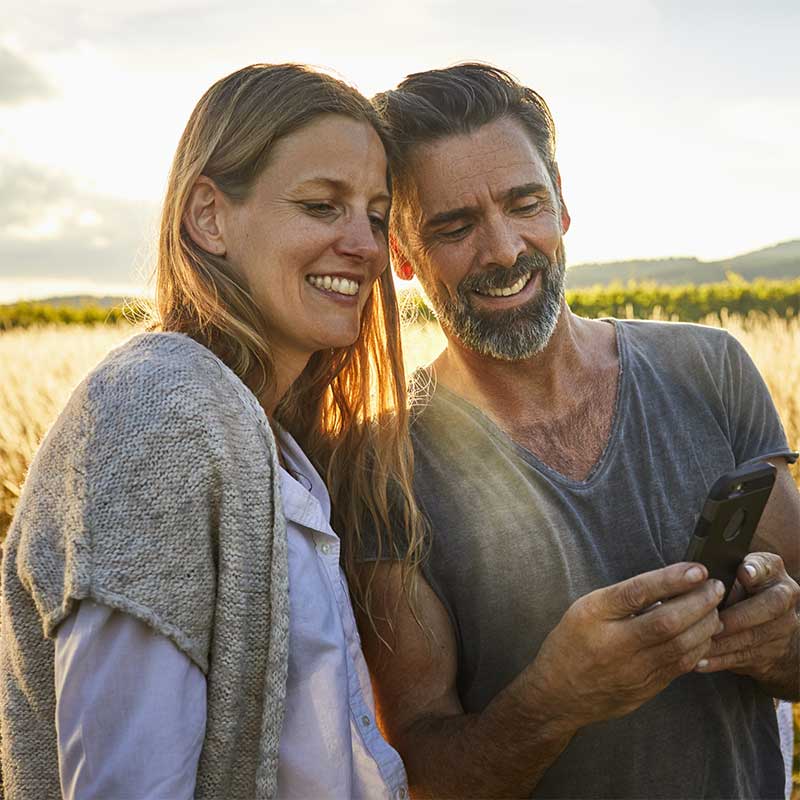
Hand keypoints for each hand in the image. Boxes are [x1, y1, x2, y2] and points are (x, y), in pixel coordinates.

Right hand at [530, 563, 723, 728]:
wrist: (559, 694)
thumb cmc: (572, 643)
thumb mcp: (586, 609)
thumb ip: (623, 598)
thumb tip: (669, 585)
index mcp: (595, 616)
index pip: (637, 593)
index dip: (671, 580)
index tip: (697, 569)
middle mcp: (614, 644)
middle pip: (667, 623)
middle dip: (699, 602)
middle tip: (716, 586)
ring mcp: (633, 671)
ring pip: (681, 646)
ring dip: (705, 624)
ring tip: (715, 607)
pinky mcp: (647, 689)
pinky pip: (681, 666)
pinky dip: (699, 646)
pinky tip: (705, 632)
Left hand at [696, 552, 799, 687]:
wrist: (769, 628)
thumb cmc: (738, 591)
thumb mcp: (733, 575)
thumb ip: (719, 573)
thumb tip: (691, 576)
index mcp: (771, 572)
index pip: (767, 567)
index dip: (756, 570)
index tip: (744, 573)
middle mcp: (783, 597)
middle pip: (769, 606)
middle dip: (737, 616)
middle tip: (713, 622)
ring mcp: (782, 628)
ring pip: (753, 636)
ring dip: (722, 642)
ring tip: (696, 643)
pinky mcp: (771, 653)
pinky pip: (743, 657)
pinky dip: (719, 660)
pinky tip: (699, 661)